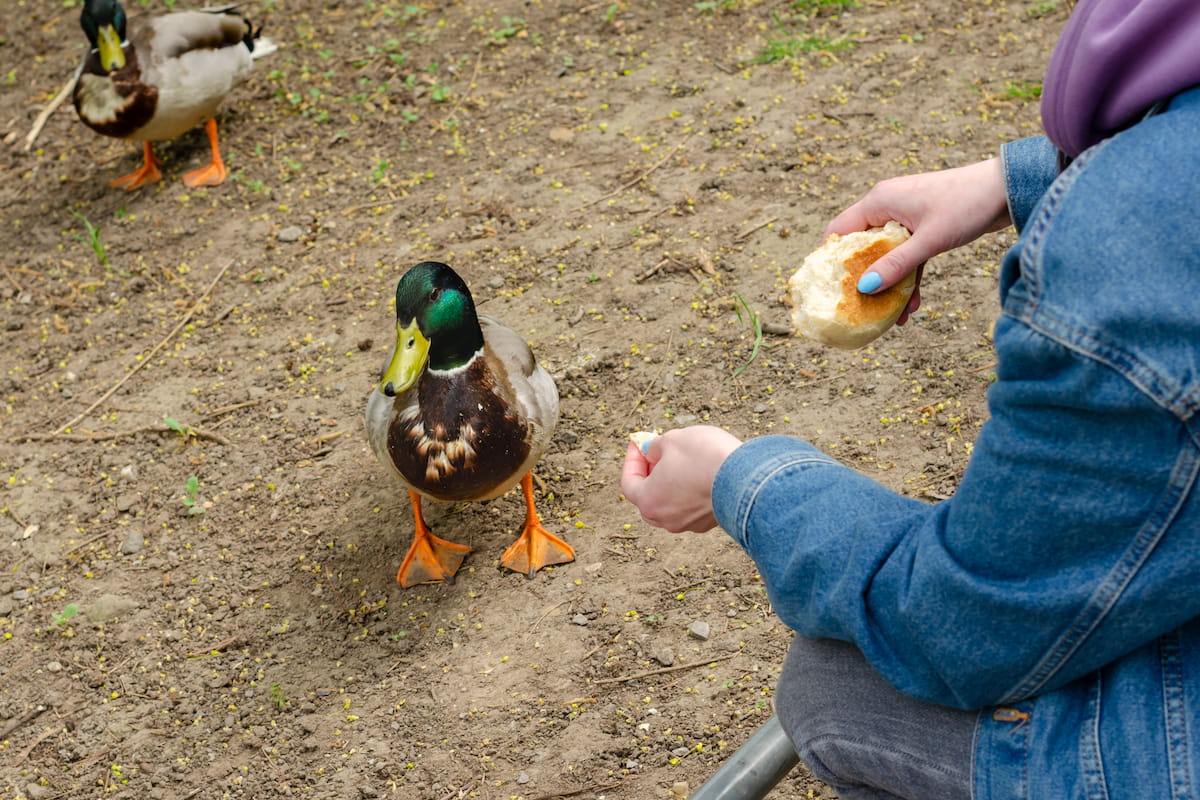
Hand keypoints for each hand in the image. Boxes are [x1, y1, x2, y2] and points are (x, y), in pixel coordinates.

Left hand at [620, 426, 742, 532]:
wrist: (748, 479)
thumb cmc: (705, 458)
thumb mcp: (673, 439)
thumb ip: (656, 446)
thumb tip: (652, 451)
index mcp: (649, 502)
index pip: (629, 483)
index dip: (632, 459)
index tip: (639, 443)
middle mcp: (666, 519)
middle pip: (650, 496)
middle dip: (652, 472)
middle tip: (657, 452)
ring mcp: (690, 524)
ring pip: (673, 502)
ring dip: (673, 481)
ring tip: (684, 459)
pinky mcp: (711, 522)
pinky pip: (694, 505)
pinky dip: (692, 489)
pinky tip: (703, 471)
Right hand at [828, 157, 1011, 320]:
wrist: (1008, 188)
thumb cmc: (967, 205)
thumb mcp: (929, 240)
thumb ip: (897, 265)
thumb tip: (865, 289)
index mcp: (879, 201)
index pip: (839, 231)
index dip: (829, 259)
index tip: (829, 289)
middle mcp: (887, 207)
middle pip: (861, 248)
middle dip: (862, 279)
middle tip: (859, 309)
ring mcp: (905, 217)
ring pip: (886, 256)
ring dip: (889, 285)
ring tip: (892, 317)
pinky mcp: (923, 227)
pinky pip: (906, 256)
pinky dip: (908, 278)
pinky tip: (913, 305)